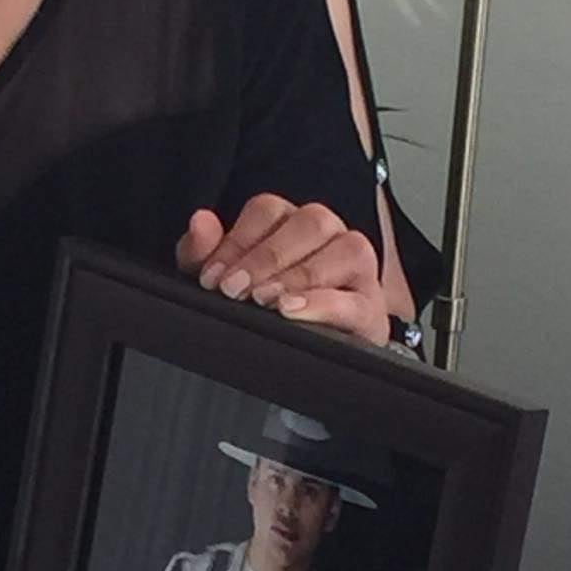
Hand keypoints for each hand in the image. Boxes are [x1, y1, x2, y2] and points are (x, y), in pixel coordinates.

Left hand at [177, 197, 400, 345]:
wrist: (300, 359)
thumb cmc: (261, 309)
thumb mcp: (223, 281)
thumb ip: (204, 253)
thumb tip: (200, 220)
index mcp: (291, 222)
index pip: (269, 210)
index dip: (238, 240)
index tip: (213, 277)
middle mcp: (329, 235)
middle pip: (310, 222)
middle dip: (267, 257)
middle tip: (235, 289)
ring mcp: (357, 268)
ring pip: (345, 250)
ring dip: (300, 275)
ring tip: (265, 301)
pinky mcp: (370, 308)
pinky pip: (355, 299)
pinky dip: (322, 304)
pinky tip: (291, 311)